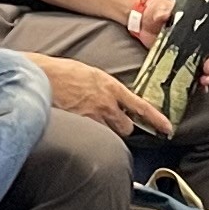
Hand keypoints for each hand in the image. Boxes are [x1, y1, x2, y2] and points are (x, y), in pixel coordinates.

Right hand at [37, 53, 171, 139]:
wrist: (40, 77)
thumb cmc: (62, 73)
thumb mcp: (91, 75)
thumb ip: (105, 88)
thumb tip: (111, 98)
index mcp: (111, 87)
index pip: (141, 107)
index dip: (157, 119)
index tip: (168, 128)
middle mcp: (106, 105)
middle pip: (127, 128)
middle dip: (122, 126)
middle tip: (111, 119)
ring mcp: (93, 118)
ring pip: (109, 134)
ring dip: (105, 131)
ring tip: (90, 119)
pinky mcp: (80, 127)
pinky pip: (92, 137)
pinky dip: (89, 134)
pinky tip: (79, 126)